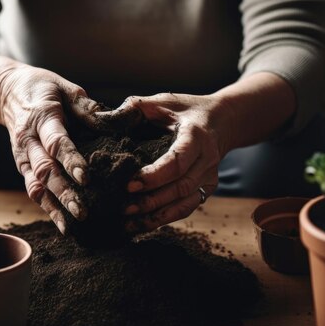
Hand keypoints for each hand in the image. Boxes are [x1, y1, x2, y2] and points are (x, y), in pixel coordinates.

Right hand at [0, 65, 102, 233]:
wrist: (9, 92)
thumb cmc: (45, 89)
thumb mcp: (66, 88)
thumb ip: (87, 107)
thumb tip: (114, 122)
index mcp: (42, 118)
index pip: (56, 142)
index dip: (71, 160)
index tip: (86, 177)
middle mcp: (29, 141)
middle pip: (45, 170)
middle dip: (64, 192)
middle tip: (83, 210)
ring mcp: (23, 157)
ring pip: (37, 185)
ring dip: (55, 206)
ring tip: (74, 224)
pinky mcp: (23, 168)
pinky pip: (34, 191)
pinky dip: (48, 209)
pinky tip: (64, 226)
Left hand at [97, 92, 226, 231]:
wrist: (222, 120)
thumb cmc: (186, 109)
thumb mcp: (163, 100)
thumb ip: (135, 107)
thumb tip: (103, 120)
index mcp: (196, 136)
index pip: (177, 162)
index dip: (154, 176)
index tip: (129, 184)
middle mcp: (207, 160)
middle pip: (180, 188)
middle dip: (151, 201)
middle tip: (123, 208)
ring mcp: (209, 177)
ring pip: (184, 203)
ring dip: (156, 216)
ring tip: (129, 223)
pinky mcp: (207, 189)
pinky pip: (186, 208)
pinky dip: (165, 219)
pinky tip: (142, 225)